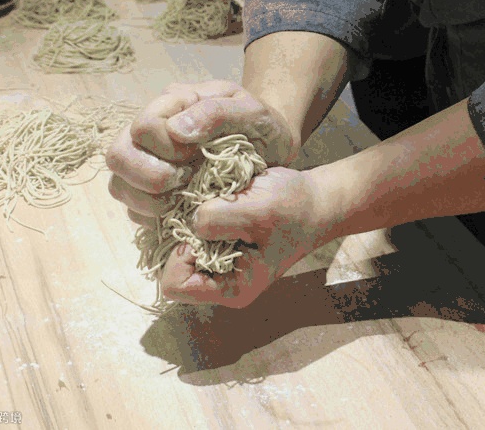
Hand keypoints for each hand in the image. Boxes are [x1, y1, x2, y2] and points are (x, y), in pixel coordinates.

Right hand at [106, 80, 300, 226]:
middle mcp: (151, 135)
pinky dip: (155, 219)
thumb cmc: (262, 128)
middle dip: (148, 176)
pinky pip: (135, 212)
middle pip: (118, 156)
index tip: (196, 157)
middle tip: (182, 182)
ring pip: (119, 186)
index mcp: (171, 106)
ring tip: (182, 201)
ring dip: (148, 201)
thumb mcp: (251, 111)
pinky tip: (182, 213)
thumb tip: (175, 131)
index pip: (143, 128)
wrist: (274, 154)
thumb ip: (216, 112)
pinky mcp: (154, 196)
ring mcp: (148, 165)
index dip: (165, 149)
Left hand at [160, 167, 323, 307]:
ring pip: (176, 241)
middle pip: (170, 262)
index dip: (180, 255)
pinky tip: (215, 195)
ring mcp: (214, 259)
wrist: (314, 200)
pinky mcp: (214, 239)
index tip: (205, 228)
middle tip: (209, 207)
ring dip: (189, 216)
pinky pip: (186, 227)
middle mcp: (217, 279)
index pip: (174, 284)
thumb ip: (220, 218)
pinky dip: (194, 207)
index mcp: (230, 288)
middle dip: (183, 231)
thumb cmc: (294, 210)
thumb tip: (190, 220)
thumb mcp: (260, 211)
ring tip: (215, 199)